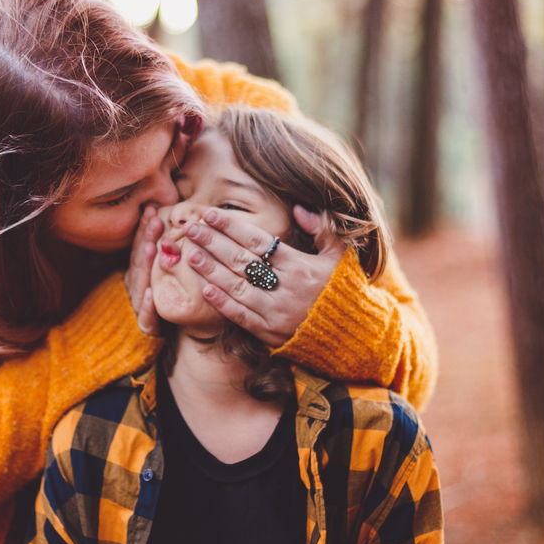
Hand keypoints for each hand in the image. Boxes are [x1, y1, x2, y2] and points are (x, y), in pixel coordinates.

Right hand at [124, 206, 162, 335]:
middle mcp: (137, 288)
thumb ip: (166, 257)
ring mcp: (139, 306)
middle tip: (154, 220)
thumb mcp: (164, 278)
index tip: (152, 210)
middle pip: (139, 261)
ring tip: (153, 248)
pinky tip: (153, 293)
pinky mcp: (146, 328)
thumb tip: (175, 225)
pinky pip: (146, 317)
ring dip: (146, 266)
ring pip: (141, 284)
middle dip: (146, 239)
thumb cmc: (167, 304)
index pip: (141, 248)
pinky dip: (149, 305)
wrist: (158, 341)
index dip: (145, 230)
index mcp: (139, 275)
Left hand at [182, 205, 344, 345]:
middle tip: (190, 228)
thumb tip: (299, 207)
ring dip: (211, 270)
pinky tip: (204, 290)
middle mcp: (285, 287)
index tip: (211, 214)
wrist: (352, 336)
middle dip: (212, 242)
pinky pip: (241, 316)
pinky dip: (222, 303)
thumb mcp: (341, 256)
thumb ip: (323, 229)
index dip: (231, 226)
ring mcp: (276, 312)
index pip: (257, 240)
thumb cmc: (343, 290)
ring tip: (191, 254)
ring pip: (236, 287)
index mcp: (299, 265)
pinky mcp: (270, 333)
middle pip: (241, 260)